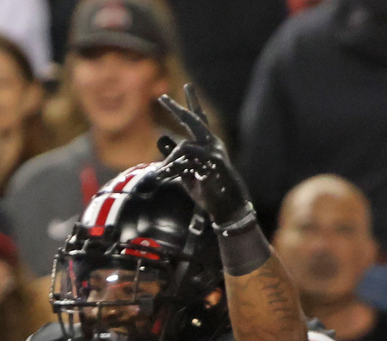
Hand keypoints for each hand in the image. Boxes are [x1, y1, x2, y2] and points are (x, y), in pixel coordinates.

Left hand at [155, 84, 251, 231]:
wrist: (225, 207)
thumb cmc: (207, 190)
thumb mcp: (186, 173)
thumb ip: (174, 157)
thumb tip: (161, 138)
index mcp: (207, 144)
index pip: (199, 119)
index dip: (193, 103)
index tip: (187, 86)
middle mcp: (211, 143)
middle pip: (193, 121)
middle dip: (177, 109)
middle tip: (162, 98)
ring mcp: (213, 152)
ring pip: (184, 146)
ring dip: (170, 160)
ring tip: (162, 173)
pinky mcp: (214, 162)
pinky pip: (188, 160)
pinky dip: (174, 167)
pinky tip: (166, 174)